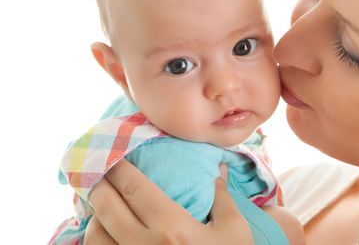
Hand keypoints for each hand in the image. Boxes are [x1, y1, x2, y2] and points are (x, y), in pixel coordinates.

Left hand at [86, 160, 252, 244]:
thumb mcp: (234, 230)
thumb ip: (221, 196)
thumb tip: (218, 168)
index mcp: (172, 229)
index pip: (134, 189)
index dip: (119, 167)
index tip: (113, 153)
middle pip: (107, 208)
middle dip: (98, 184)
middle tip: (99, 169)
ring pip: (94, 236)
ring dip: (94, 213)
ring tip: (101, 201)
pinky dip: (97, 238)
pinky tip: (105, 229)